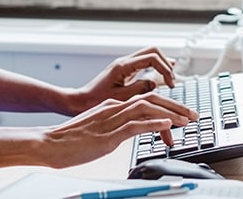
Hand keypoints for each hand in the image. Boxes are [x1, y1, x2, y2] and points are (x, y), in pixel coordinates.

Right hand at [42, 92, 196, 167]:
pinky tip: (167, 126)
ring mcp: (111, 120)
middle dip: (176, 106)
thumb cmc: (71, 140)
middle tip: (194, 115)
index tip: (183, 114)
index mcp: (113, 105)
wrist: (49, 143)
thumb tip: (131, 131)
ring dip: (171, 114)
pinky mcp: (108, 135)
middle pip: (152, 99)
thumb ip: (115, 126)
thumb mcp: (99, 129)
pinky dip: (153, 124)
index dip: (167, 105)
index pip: (146, 100)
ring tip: (187, 121)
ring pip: (147, 109)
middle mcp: (114, 108)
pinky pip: (135, 126)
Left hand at [68, 47, 177, 113]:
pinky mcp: (125, 70)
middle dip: (166, 63)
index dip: (165, 69)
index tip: (170, 84)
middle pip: (153, 50)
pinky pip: (144, 62)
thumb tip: (155, 83)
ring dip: (162, 64)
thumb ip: (139, 89)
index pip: (152, 57)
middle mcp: (125, 61)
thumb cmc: (96, 101)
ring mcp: (125, 64)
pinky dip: (155, 67)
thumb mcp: (121, 98)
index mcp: (123, 66)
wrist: (80, 101)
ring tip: (170, 79)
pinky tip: (162, 76)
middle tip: (171, 81)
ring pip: (150, 54)